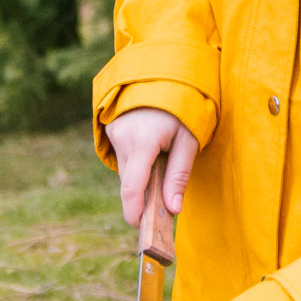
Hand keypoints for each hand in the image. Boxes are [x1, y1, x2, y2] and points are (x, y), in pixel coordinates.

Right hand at [104, 107, 198, 224]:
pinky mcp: (111, 128)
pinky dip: (136, 162)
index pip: (132, 187)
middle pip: (129, 182)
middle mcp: (123, 137)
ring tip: (163, 164)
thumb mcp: (189, 139)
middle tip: (164, 205)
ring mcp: (114, 132)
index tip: (141, 229)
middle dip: (143, 197)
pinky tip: (153, 151)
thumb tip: (173, 210)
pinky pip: (123, 156)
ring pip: (126, 170)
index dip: (135, 212)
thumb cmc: (183, 106)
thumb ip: (179, 175)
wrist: (165, 71)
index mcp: (143, 140)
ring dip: (141, 177)